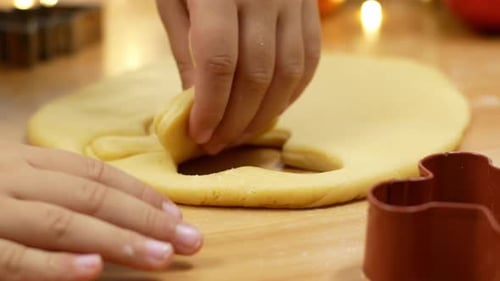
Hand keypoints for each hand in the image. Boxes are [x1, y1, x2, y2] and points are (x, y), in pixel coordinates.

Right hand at [0, 142, 201, 280]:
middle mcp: (16, 179)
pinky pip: (16, 257)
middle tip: (188, 240)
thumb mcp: (19, 181)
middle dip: (145, 219)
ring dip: (118, 239)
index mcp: (31, 161)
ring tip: (161, 255)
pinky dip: (55, 265)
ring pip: (63, 223)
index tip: (178, 216)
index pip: (97, 174)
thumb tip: (125, 212)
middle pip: (91, 196)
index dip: (142, 194)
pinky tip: (94, 269)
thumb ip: (61, 191)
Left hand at [157, 0, 320, 153]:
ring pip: (288, 73)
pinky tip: (272, 108)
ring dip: (265, 114)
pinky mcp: (310, 8)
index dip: (210, 105)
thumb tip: (197, 103)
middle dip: (236, 119)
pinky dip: (292, 92)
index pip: (218, 61)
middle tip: (218, 143)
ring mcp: (293, 1)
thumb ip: (186, 48)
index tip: (199, 134)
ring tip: (242, 133)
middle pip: (256, 74)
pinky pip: (309, 60)